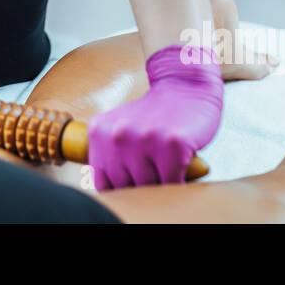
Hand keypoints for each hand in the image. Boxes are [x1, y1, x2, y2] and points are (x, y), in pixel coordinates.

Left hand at [87, 43, 223, 188]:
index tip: (134, 182)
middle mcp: (118, 137)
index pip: (103, 184)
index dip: (121, 189)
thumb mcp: (118, 129)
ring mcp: (145, 140)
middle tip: (155, 170)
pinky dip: (179, 182)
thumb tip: (111, 198)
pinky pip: (173, 183)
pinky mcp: (173, 145)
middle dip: (142, 186)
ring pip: (150, 189)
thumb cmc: (153, 114)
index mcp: (99, 133)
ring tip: (167, 165)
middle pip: (127, 188)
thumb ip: (108, 156)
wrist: (185, 86)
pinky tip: (180, 166)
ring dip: (161, 185)